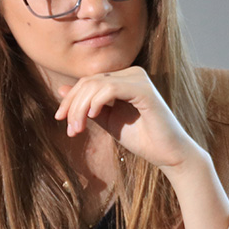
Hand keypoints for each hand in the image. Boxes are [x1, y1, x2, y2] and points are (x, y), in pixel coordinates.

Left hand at [55, 66, 203, 171]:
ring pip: (96, 85)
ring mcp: (140, 80)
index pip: (88, 81)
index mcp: (125, 78)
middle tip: (69, 129)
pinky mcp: (145, 90)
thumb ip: (88, 105)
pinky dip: (97, 102)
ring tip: (78, 128)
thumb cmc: (142, 138)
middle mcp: (133, 73)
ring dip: (81, 107)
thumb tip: (61, 89)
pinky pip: (111, 89)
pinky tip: (93, 116)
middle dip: (73, 105)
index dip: (70, 99)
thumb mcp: (108, 120)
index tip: (60, 120)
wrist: (168, 154)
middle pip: (89, 81)